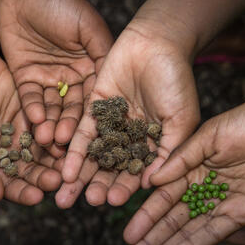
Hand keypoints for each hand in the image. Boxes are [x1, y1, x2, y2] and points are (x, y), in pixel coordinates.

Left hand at [0, 0, 112, 148]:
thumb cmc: (63, 3)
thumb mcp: (88, 27)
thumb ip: (102, 53)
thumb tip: (116, 83)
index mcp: (92, 69)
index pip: (95, 99)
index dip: (94, 118)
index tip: (94, 137)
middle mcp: (72, 80)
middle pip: (72, 109)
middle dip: (68, 128)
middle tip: (66, 145)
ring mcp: (48, 81)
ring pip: (51, 108)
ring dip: (50, 124)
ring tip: (48, 140)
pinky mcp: (26, 79)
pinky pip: (30, 98)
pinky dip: (33, 110)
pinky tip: (35, 122)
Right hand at [0, 49, 61, 204]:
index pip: (10, 185)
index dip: (23, 192)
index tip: (37, 197)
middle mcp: (9, 152)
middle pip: (31, 170)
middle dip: (45, 177)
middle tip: (59, 181)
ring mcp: (23, 132)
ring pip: (44, 150)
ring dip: (56, 158)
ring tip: (68, 164)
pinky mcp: (34, 112)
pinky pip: (49, 125)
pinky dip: (58, 132)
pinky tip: (68, 137)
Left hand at [57, 25, 199, 207]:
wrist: (157, 42)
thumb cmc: (177, 80)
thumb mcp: (180, 119)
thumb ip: (167, 152)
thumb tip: (152, 185)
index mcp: (153, 145)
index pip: (136, 173)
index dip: (125, 188)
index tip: (113, 202)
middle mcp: (130, 139)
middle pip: (111, 169)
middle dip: (98, 186)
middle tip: (87, 202)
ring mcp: (110, 124)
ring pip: (94, 156)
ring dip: (80, 177)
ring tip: (65, 198)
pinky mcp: (93, 109)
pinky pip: (82, 134)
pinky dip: (73, 152)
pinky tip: (64, 169)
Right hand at [118, 100, 244, 244]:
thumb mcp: (212, 133)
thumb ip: (183, 157)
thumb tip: (152, 181)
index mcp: (192, 166)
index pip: (163, 197)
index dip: (144, 217)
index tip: (127, 236)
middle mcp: (203, 188)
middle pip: (170, 221)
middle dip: (148, 244)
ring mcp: (222, 203)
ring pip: (187, 233)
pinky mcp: (243, 214)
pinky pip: (212, 234)